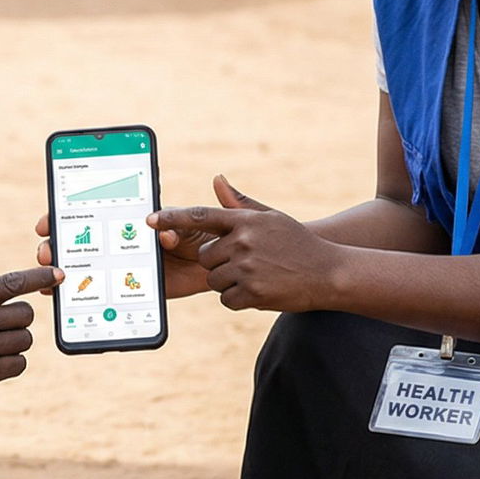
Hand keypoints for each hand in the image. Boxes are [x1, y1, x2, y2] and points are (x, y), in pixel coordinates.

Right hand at [0, 268, 58, 408]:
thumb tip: (7, 285)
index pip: (11, 283)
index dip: (38, 276)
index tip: (59, 273)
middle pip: (26, 313)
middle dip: (20, 317)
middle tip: (2, 324)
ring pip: (25, 339)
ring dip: (15, 340)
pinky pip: (20, 364)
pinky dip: (12, 362)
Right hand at [38, 212, 210, 299]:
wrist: (218, 263)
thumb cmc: (204, 233)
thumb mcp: (190, 222)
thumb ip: (174, 222)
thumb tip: (160, 232)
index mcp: (129, 217)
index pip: (89, 211)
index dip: (63, 215)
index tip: (47, 223)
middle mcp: (119, 240)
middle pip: (77, 240)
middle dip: (56, 245)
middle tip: (47, 252)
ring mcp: (122, 265)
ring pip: (84, 266)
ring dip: (63, 269)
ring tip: (54, 275)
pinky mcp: (132, 288)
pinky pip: (102, 292)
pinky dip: (81, 295)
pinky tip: (63, 297)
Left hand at [151, 175, 343, 311]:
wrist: (329, 272)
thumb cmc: (297, 243)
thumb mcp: (271, 218)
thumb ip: (240, 203)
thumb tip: (217, 179)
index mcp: (245, 221)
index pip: (200, 216)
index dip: (172, 219)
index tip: (150, 220)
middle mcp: (243, 242)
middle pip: (204, 256)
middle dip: (218, 262)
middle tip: (245, 263)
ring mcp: (247, 267)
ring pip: (213, 279)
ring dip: (228, 282)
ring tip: (256, 276)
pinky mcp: (252, 292)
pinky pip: (226, 299)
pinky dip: (238, 299)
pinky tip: (259, 291)